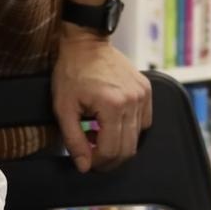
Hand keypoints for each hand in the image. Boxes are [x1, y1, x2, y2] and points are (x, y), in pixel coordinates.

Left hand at [53, 27, 153, 172]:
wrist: (86, 44)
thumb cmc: (72, 72)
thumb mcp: (64, 108)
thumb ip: (74, 140)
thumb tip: (84, 165)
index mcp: (112, 105)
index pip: (111, 151)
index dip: (98, 162)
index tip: (87, 162)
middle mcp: (132, 100)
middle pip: (128, 148)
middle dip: (109, 159)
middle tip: (93, 155)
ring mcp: (142, 94)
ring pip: (137, 137)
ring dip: (119, 144)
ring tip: (100, 135)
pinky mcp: (146, 90)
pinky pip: (144, 121)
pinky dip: (130, 129)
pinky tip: (113, 124)